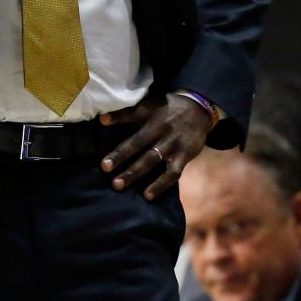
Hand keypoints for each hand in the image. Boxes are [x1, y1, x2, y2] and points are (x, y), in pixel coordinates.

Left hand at [99, 93, 213, 199]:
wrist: (199, 110)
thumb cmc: (166, 108)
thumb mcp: (148, 105)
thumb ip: (127, 113)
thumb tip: (101, 119)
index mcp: (150, 115)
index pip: (131, 116)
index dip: (117, 120)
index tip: (102, 125)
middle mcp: (161, 129)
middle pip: (139, 143)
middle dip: (121, 156)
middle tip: (104, 168)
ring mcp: (173, 143)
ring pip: (152, 159)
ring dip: (134, 172)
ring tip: (118, 184)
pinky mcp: (184, 156)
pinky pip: (172, 173)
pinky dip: (160, 185)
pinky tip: (147, 195)